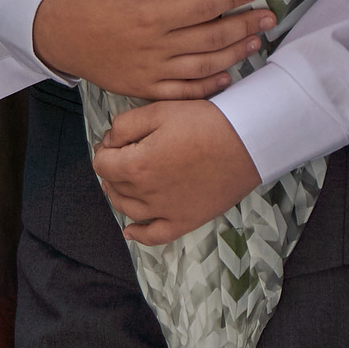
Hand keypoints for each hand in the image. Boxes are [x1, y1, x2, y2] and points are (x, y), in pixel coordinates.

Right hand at [31, 0, 272, 99]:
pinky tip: (226, 78)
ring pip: (204, 66)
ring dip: (234, 54)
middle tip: (268, 17)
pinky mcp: (144, 88)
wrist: (53, 38)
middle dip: (244, 25)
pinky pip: (183, 93)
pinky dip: (208, 87)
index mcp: (148, 15)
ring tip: (256, 42)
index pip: (202, 6)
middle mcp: (155, 46)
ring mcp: (151, 71)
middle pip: (211, 37)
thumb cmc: (81, 1)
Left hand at [92, 99, 262, 244]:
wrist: (247, 142)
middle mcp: (148, 193)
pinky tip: (131, 231)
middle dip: (112, 168)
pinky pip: (156, 236)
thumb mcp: (158, 111)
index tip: (115, 141)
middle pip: (114, 185)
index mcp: (137, 166)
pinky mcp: (187, 220)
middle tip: (124, 153)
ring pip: (128, 210)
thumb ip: (124, 126)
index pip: (101, 164)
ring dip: (120, 195)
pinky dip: (139, 235)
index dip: (104, 149)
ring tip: (123, 181)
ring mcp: (167, 211)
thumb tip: (109, 142)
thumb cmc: (204, 123)